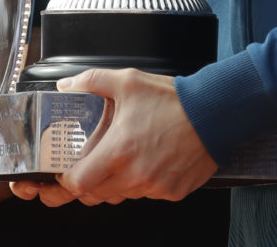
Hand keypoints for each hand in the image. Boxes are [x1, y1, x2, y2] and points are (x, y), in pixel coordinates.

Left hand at [11, 68, 216, 206]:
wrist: (212, 113)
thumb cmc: (172, 99)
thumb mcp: (128, 81)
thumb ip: (92, 81)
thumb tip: (66, 86)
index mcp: (119, 151)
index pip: (78, 184)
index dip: (66, 181)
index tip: (64, 172)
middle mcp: (135, 175)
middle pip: (95, 195)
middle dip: (87, 183)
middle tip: (88, 166)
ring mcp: (154, 188)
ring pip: (121, 196)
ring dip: (114, 183)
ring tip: (122, 158)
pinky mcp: (172, 193)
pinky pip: (146, 195)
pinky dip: (141, 183)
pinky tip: (147, 161)